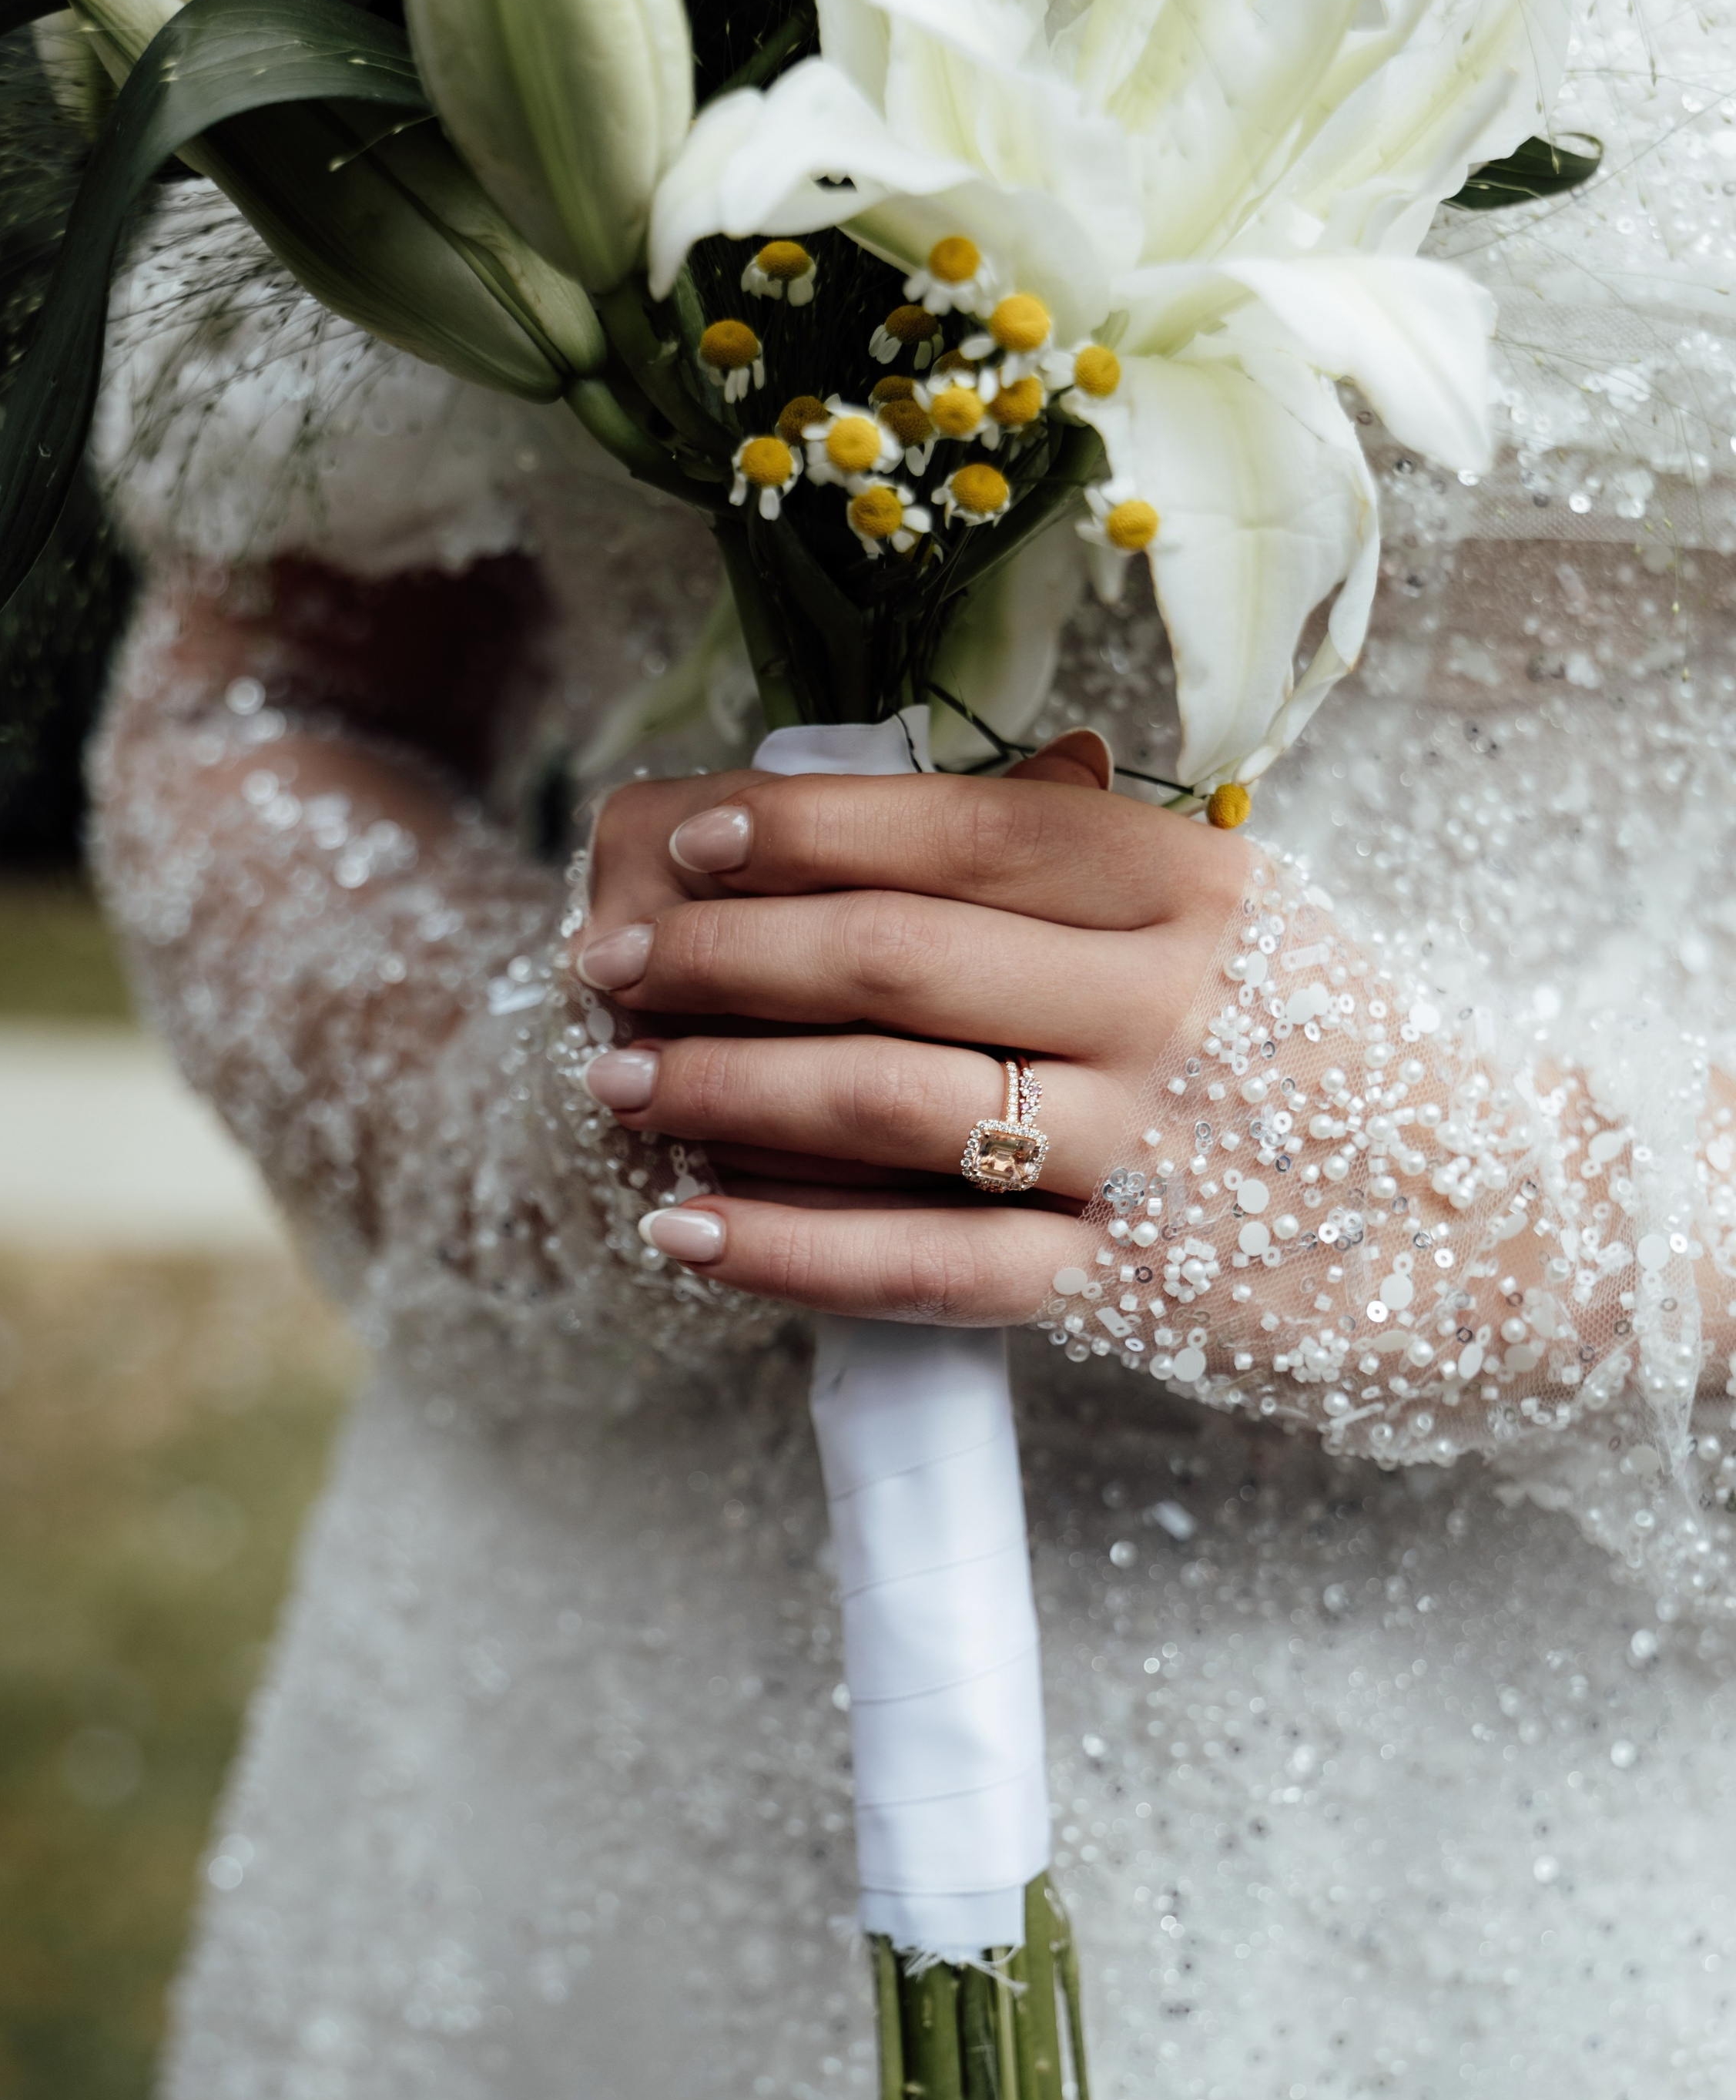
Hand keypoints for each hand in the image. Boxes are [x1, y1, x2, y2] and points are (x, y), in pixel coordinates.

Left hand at [574, 735, 1250, 1322]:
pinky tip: (684, 1230)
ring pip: (890, 1104)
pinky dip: (792, 1249)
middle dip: (721, 954)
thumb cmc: (1316, 1040)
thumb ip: (1077, 855)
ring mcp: (1145, 1152)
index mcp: (1186, 883)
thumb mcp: (1233, 912)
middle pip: (894, 958)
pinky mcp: (1130, 1291)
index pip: (959, 829)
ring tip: (616, 1081)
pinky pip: (926, 1266)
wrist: (1491, 1223)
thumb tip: (861, 808)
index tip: (686, 840)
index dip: (803, 829)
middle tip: (607, 962)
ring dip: (726, 1085)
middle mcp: (1163, 1003)